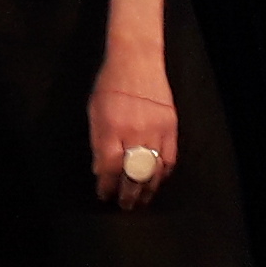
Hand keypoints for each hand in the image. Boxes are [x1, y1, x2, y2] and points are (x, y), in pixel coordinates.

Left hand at [90, 41, 178, 208]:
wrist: (137, 60)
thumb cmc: (109, 84)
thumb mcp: (94, 111)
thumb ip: (97, 141)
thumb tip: (100, 169)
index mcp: (111, 128)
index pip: (109, 167)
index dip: (107, 185)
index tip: (104, 194)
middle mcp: (134, 133)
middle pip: (133, 174)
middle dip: (128, 194)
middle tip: (124, 205)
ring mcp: (156, 131)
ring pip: (154, 170)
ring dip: (147, 189)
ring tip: (141, 200)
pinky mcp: (171, 128)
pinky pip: (169, 158)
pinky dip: (163, 173)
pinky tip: (156, 181)